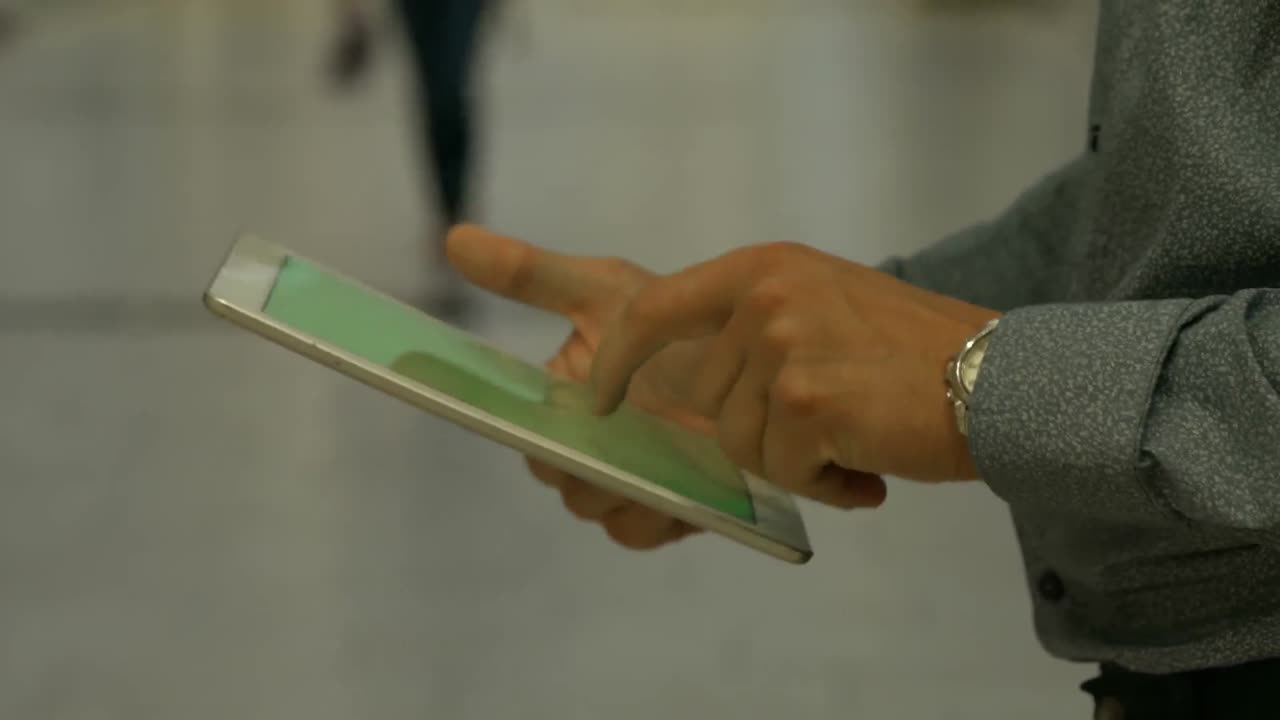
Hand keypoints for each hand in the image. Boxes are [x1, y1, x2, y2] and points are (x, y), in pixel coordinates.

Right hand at [446, 225, 706, 549]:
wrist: (757, 350)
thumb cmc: (674, 317)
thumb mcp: (604, 290)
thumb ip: (529, 274)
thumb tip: (452, 237)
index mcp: (564, 402)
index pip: (531, 439)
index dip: (539, 443)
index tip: (559, 433)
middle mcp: (593, 446)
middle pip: (564, 482)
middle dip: (582, 474)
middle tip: (612, 453)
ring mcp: (632, 479)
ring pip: (599, 511)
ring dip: (618, 498)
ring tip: (651, 472)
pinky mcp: (672, 507)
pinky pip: (641, 530)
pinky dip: (652, 519)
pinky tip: (676, 494)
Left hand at [589, 242, 1000, 500]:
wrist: (999, 380)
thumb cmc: (914, 354)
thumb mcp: (823, 304)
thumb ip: (757, 326)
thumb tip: (697, 388)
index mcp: (762, 268)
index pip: (655, 307)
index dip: (620, 359)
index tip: (601, 400)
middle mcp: (764, 295)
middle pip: (707, 400)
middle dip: (757, 432)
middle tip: (827, 425)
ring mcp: (783, 345)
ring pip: (742, 444)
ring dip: (794, 460)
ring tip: (854, 437)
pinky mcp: (805, 400)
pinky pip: (781, 471)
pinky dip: (823, 482)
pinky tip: (867, 461)